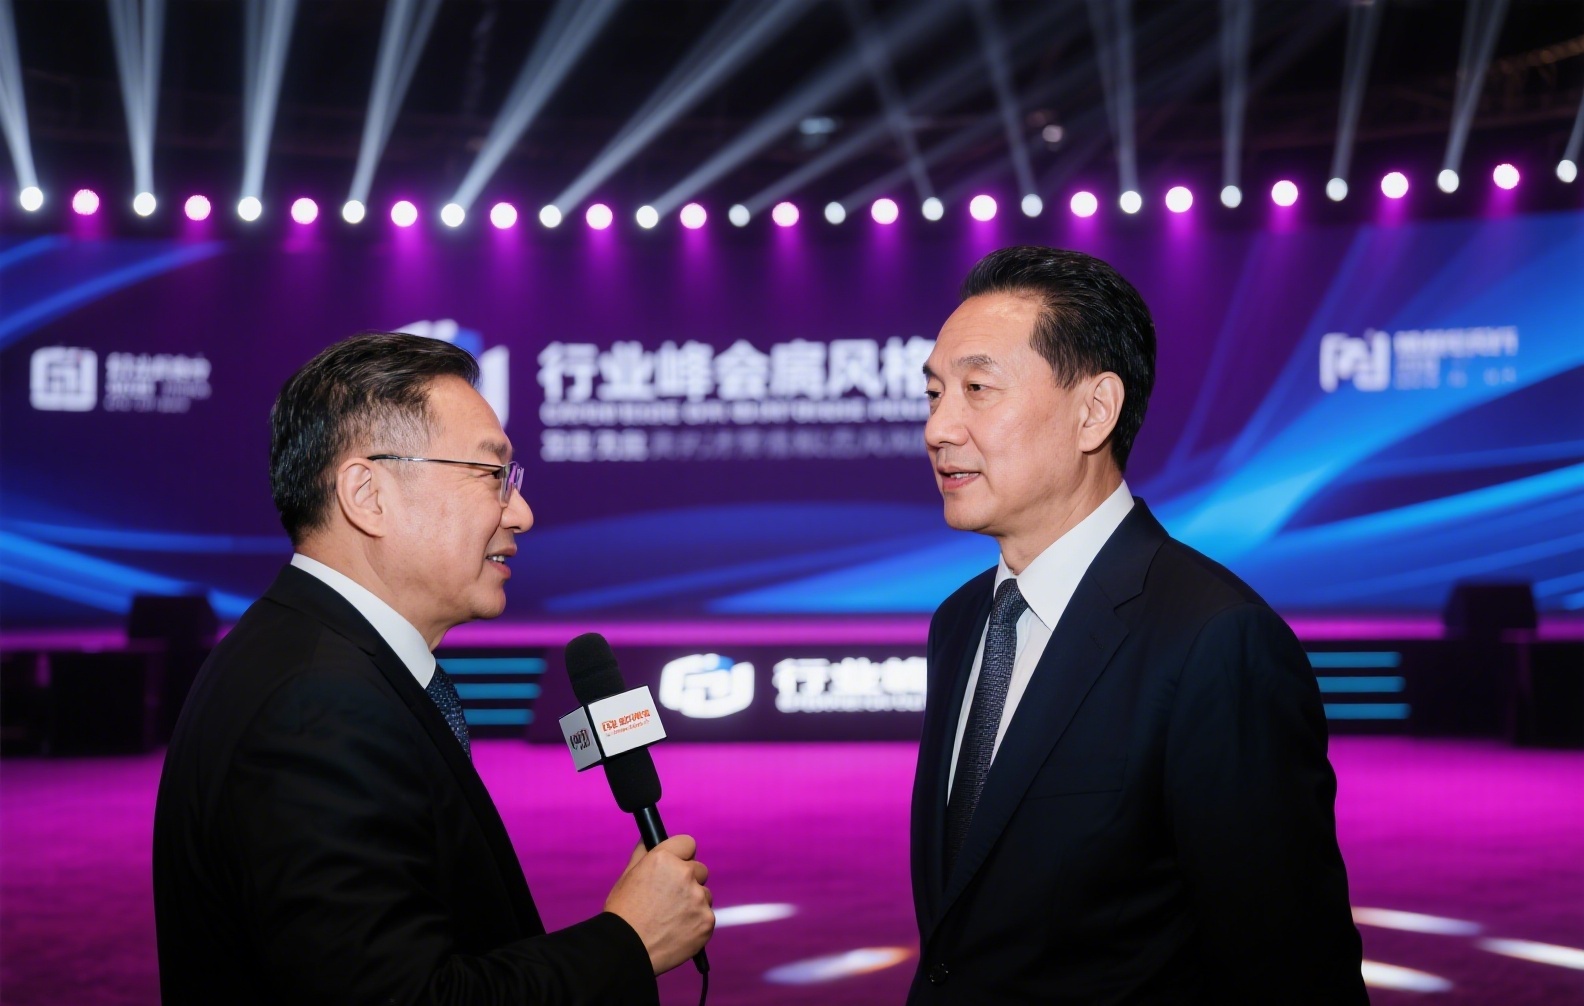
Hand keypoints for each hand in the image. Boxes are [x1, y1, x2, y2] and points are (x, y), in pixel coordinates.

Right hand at [603, 835, 713, 974]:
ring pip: (703, 894)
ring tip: (670, 917)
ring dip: (693, 902)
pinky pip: (706, 915)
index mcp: (664, 858)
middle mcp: (685, 874)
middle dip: (687, 880)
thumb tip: (650, 836)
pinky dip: (696, 922)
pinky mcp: (707, 921)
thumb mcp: (628, 875)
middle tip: (669, 897)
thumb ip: (644, 851)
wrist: (627, 950)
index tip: (676, 864)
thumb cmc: (624, 913)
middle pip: (699, 869)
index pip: (688, 843)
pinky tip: (677, 930)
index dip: (681, 855)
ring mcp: (698, 898)